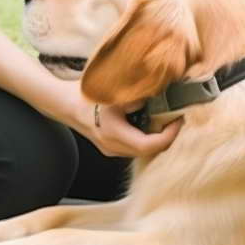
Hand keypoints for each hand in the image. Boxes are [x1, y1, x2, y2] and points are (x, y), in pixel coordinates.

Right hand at [50, 78, 183, 158]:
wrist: (65, 104)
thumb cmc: (87, 96)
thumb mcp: (114, 93)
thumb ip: (137, 97)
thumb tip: (159, 96)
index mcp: (115, 135)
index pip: (150, 145)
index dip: (169, 135)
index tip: (178, 119)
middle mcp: (113, 148)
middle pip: (149, 151)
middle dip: (166, 136)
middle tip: (176, 118)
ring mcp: (111, 150)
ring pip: (142, 150)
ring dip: (156, 137)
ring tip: (165, 118)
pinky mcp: (110, 147)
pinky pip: (134, 146)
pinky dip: (145, 136)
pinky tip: (149, 120)